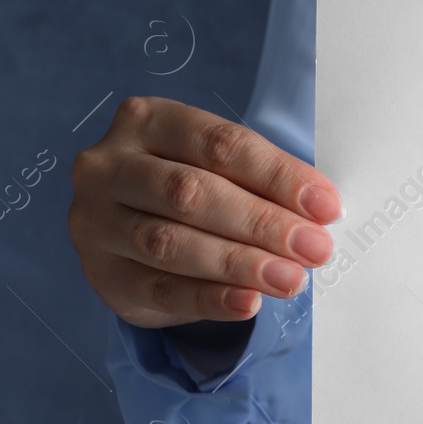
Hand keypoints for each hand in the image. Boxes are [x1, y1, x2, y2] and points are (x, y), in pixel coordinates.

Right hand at [68, 97, 341, 327]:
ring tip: (289, 278)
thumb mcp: (221, 169)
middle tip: (314, 248)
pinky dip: (210, 299)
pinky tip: (248, 303)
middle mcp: (109, 166)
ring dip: (239, 263)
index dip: (278, 175)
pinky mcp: (102, 273)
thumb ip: (261, 181)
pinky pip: (159, 289)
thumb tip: (321, 210)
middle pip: (192, 192)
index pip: (221, 144)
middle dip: (262, 222)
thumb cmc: (193, 188)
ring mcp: (96, 220)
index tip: (326, 206)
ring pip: (171, 242)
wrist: (132, 236)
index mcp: (147, 121)